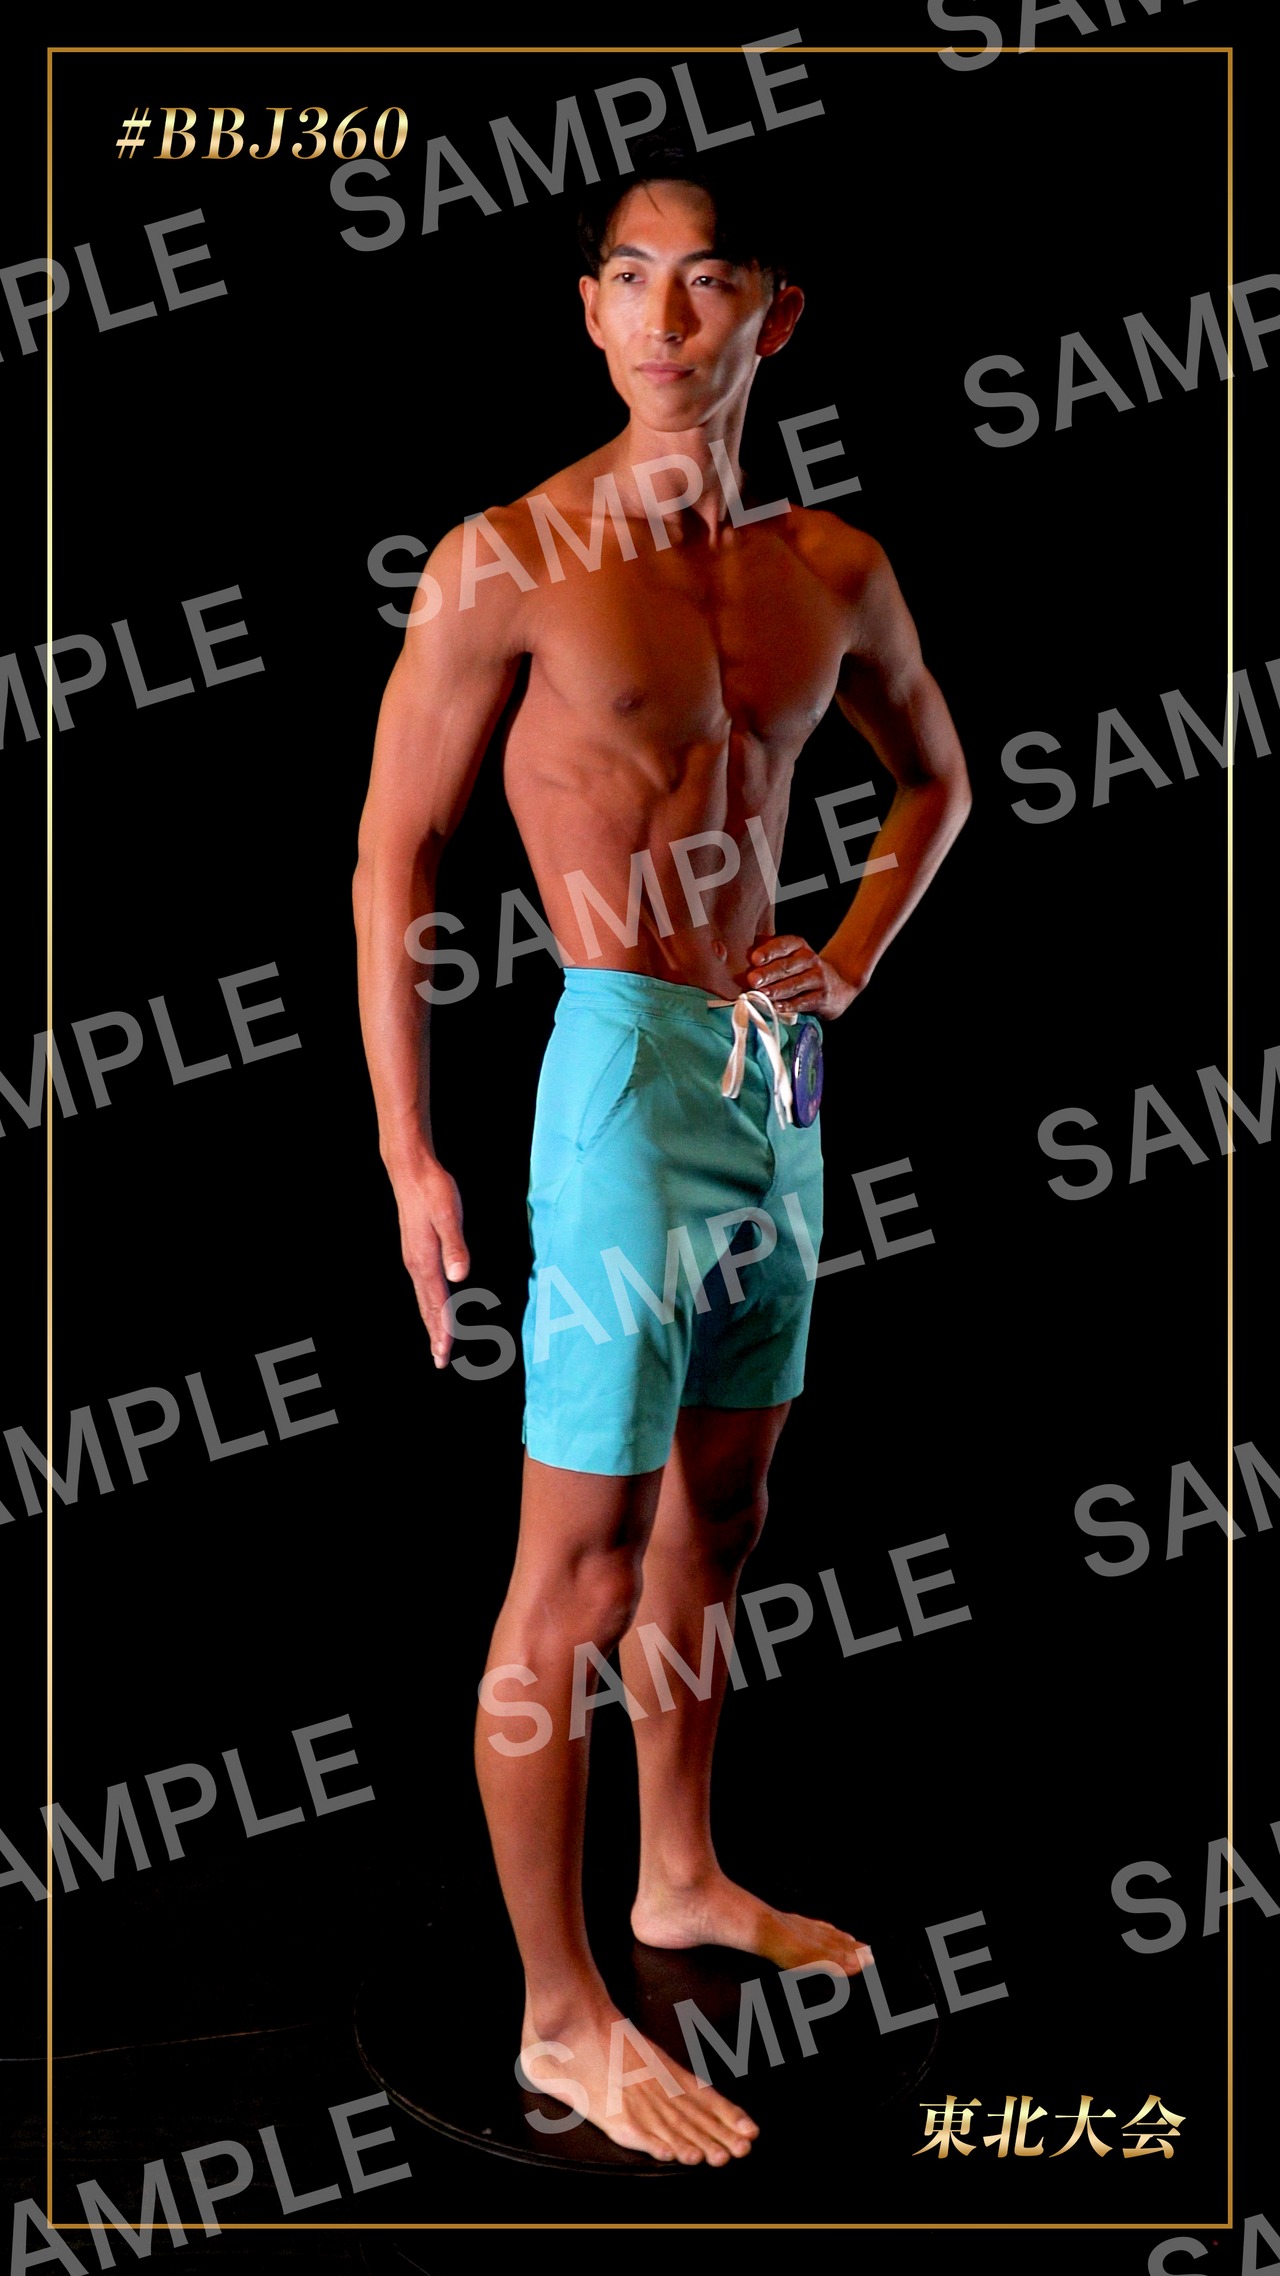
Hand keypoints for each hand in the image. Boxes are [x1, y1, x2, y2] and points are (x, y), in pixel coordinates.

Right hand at [392, 1159, 470, 1368]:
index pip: (436, 1303)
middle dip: (435, 1335)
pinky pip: (424, 1287)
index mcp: (425, 1261)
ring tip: (437, 1344)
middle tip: (440, 1362)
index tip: (445, 1353)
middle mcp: (416, 1265)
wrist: (411, 1171)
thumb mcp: (449, 1215)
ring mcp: (414, 1258)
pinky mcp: (416, 1251)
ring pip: (424, 1299)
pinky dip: (430, 1304)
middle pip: (427, 1307)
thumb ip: (455, 1247)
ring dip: (432, 1323)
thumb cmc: (433, 1191)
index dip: (442, 1329)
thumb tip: (460, 1276)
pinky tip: (433, 1308)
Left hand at [746, 934, 858, 1019]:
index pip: (783, 945)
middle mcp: (809, 959)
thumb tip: (740, 950)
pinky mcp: (822, 997)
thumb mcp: (790, 955)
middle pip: (787, 966)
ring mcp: (818, 979)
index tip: (754, 959)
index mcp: (798, 946)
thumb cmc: (802, 969)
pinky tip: (777, 1008)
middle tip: (752, 980)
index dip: (769, 951)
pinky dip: (790, 1005)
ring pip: (795, 984)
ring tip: (761, 995)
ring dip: (777, 990)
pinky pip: (804, 1001)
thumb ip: (769, 951)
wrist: (839, 984)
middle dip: (768, 973)